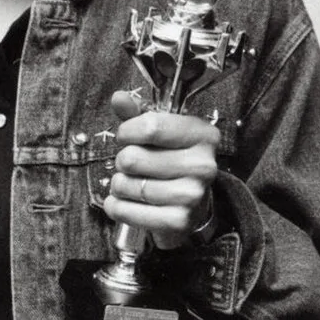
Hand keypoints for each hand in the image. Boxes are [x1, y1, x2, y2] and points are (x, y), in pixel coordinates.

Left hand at [103, 91, 218, 249]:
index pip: (151, 126)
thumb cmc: (171, 161)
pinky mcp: (178, 221)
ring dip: (119, 184)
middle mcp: (203, 165)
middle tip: (131, 165)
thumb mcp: (160, 132)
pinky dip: (116, 207)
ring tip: (129, 183)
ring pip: (128, 185)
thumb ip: (137, 114)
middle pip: (133, 157)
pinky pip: (128, 212)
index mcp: (202, 135)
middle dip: (122, 160)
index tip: (126, 137)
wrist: (192, 205)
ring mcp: (192, 195)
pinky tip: (122, 202)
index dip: (127, 131)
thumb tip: (119, 97)